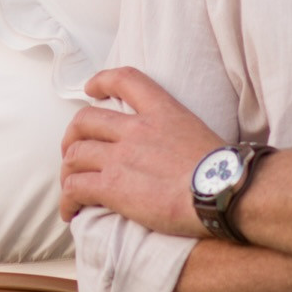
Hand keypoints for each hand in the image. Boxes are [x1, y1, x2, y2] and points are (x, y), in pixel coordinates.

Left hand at [59, 66, 223, 235]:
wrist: (223, 193)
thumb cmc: (223, 172)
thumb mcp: (199, 134)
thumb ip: (176, 133)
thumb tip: (173, 151)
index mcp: (161, 111)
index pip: (125, 80)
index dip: (103, 80)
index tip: (91, 89)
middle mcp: (136, 129)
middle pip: (85, 121)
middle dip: (72, 136)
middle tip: (72, 151)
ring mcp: (121, 156)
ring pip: (75, 155)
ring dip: (67, 171)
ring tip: (70, 186)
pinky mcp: (113, 186)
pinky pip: (75, 188)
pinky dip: (67, 199)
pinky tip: (71, 211)